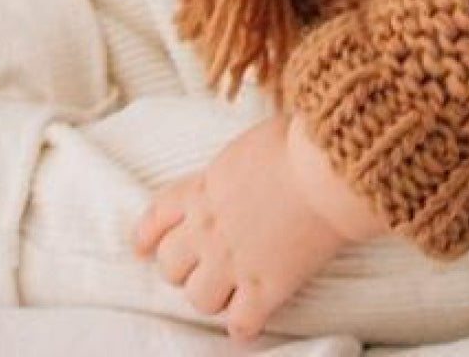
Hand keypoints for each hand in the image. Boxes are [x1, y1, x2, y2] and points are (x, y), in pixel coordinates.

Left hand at [133, 113, 383, 341]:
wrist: (326, 172)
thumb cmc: (297, 144)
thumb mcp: (249, 144)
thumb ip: (232, 166)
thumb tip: (241, 168)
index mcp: (203, 189)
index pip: (158, 215)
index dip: (146, 235)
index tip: (142, 247)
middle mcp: (208, 230)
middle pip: (170, 265)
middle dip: (183, 268)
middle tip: (202, 265)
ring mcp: (233, 263)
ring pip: (198, 299)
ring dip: (211, 296)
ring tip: (229, 290)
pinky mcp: (264, 288)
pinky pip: (240, 323)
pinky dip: (245, 325)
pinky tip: (253, 318)